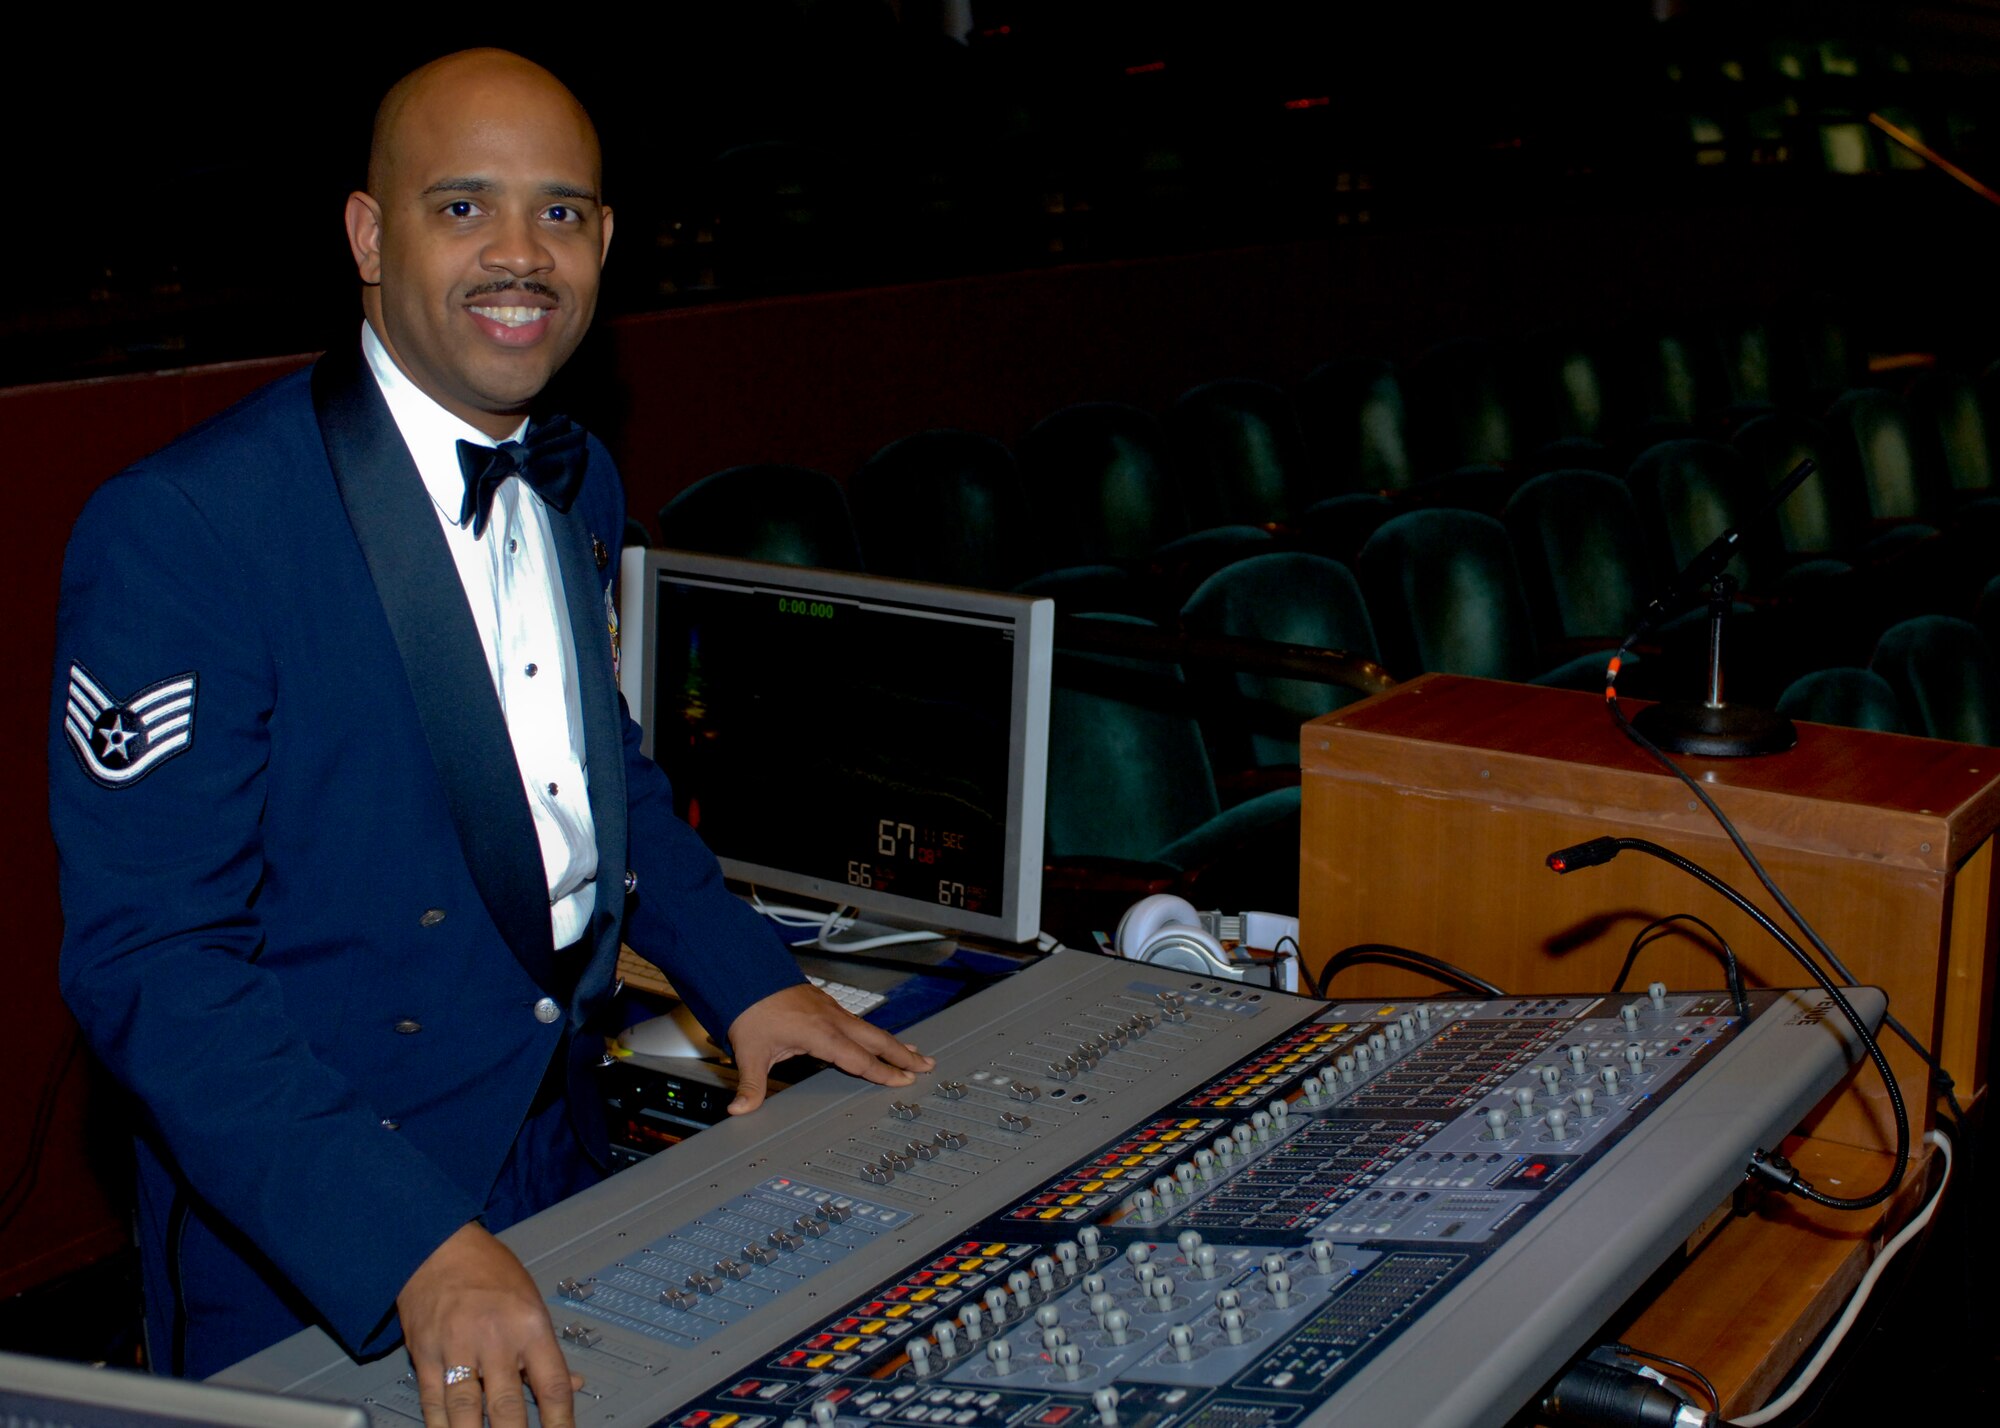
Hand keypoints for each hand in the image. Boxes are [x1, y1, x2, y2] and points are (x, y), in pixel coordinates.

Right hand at [398, 1221, 580, 1427]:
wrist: (436, 1246)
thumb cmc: (487, 1270)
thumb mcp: (531, 1301)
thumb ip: (547, 1350)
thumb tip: (575, 1385)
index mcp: (529, 1325)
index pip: (553, 1385)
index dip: (560, 1422)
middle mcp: (495, 1338)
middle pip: (509, 1406)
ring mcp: (457, 1349)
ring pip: (467, 1411)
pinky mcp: (425, 1355)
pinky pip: (433, 1403)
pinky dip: (441, 1426)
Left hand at [727, 982, 935, 1113]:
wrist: (747, 976)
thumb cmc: (751, 1011)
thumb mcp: (750, 1053)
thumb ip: (751, 1085)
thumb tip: (740, 1109)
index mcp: (820, 1034)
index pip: (859, 1059)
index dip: (883, 1072)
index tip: (904, 1081)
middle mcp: (832, 1020)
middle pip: (877, 1039)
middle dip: (904, 1054)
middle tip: (927, 1064)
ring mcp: (832, 1010)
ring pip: (871, 1029)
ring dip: (894, 1042)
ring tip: (915, 1052)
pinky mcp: (826, 1005)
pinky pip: (859, 1022)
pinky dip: (876, 1033)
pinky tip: (876, 1037)